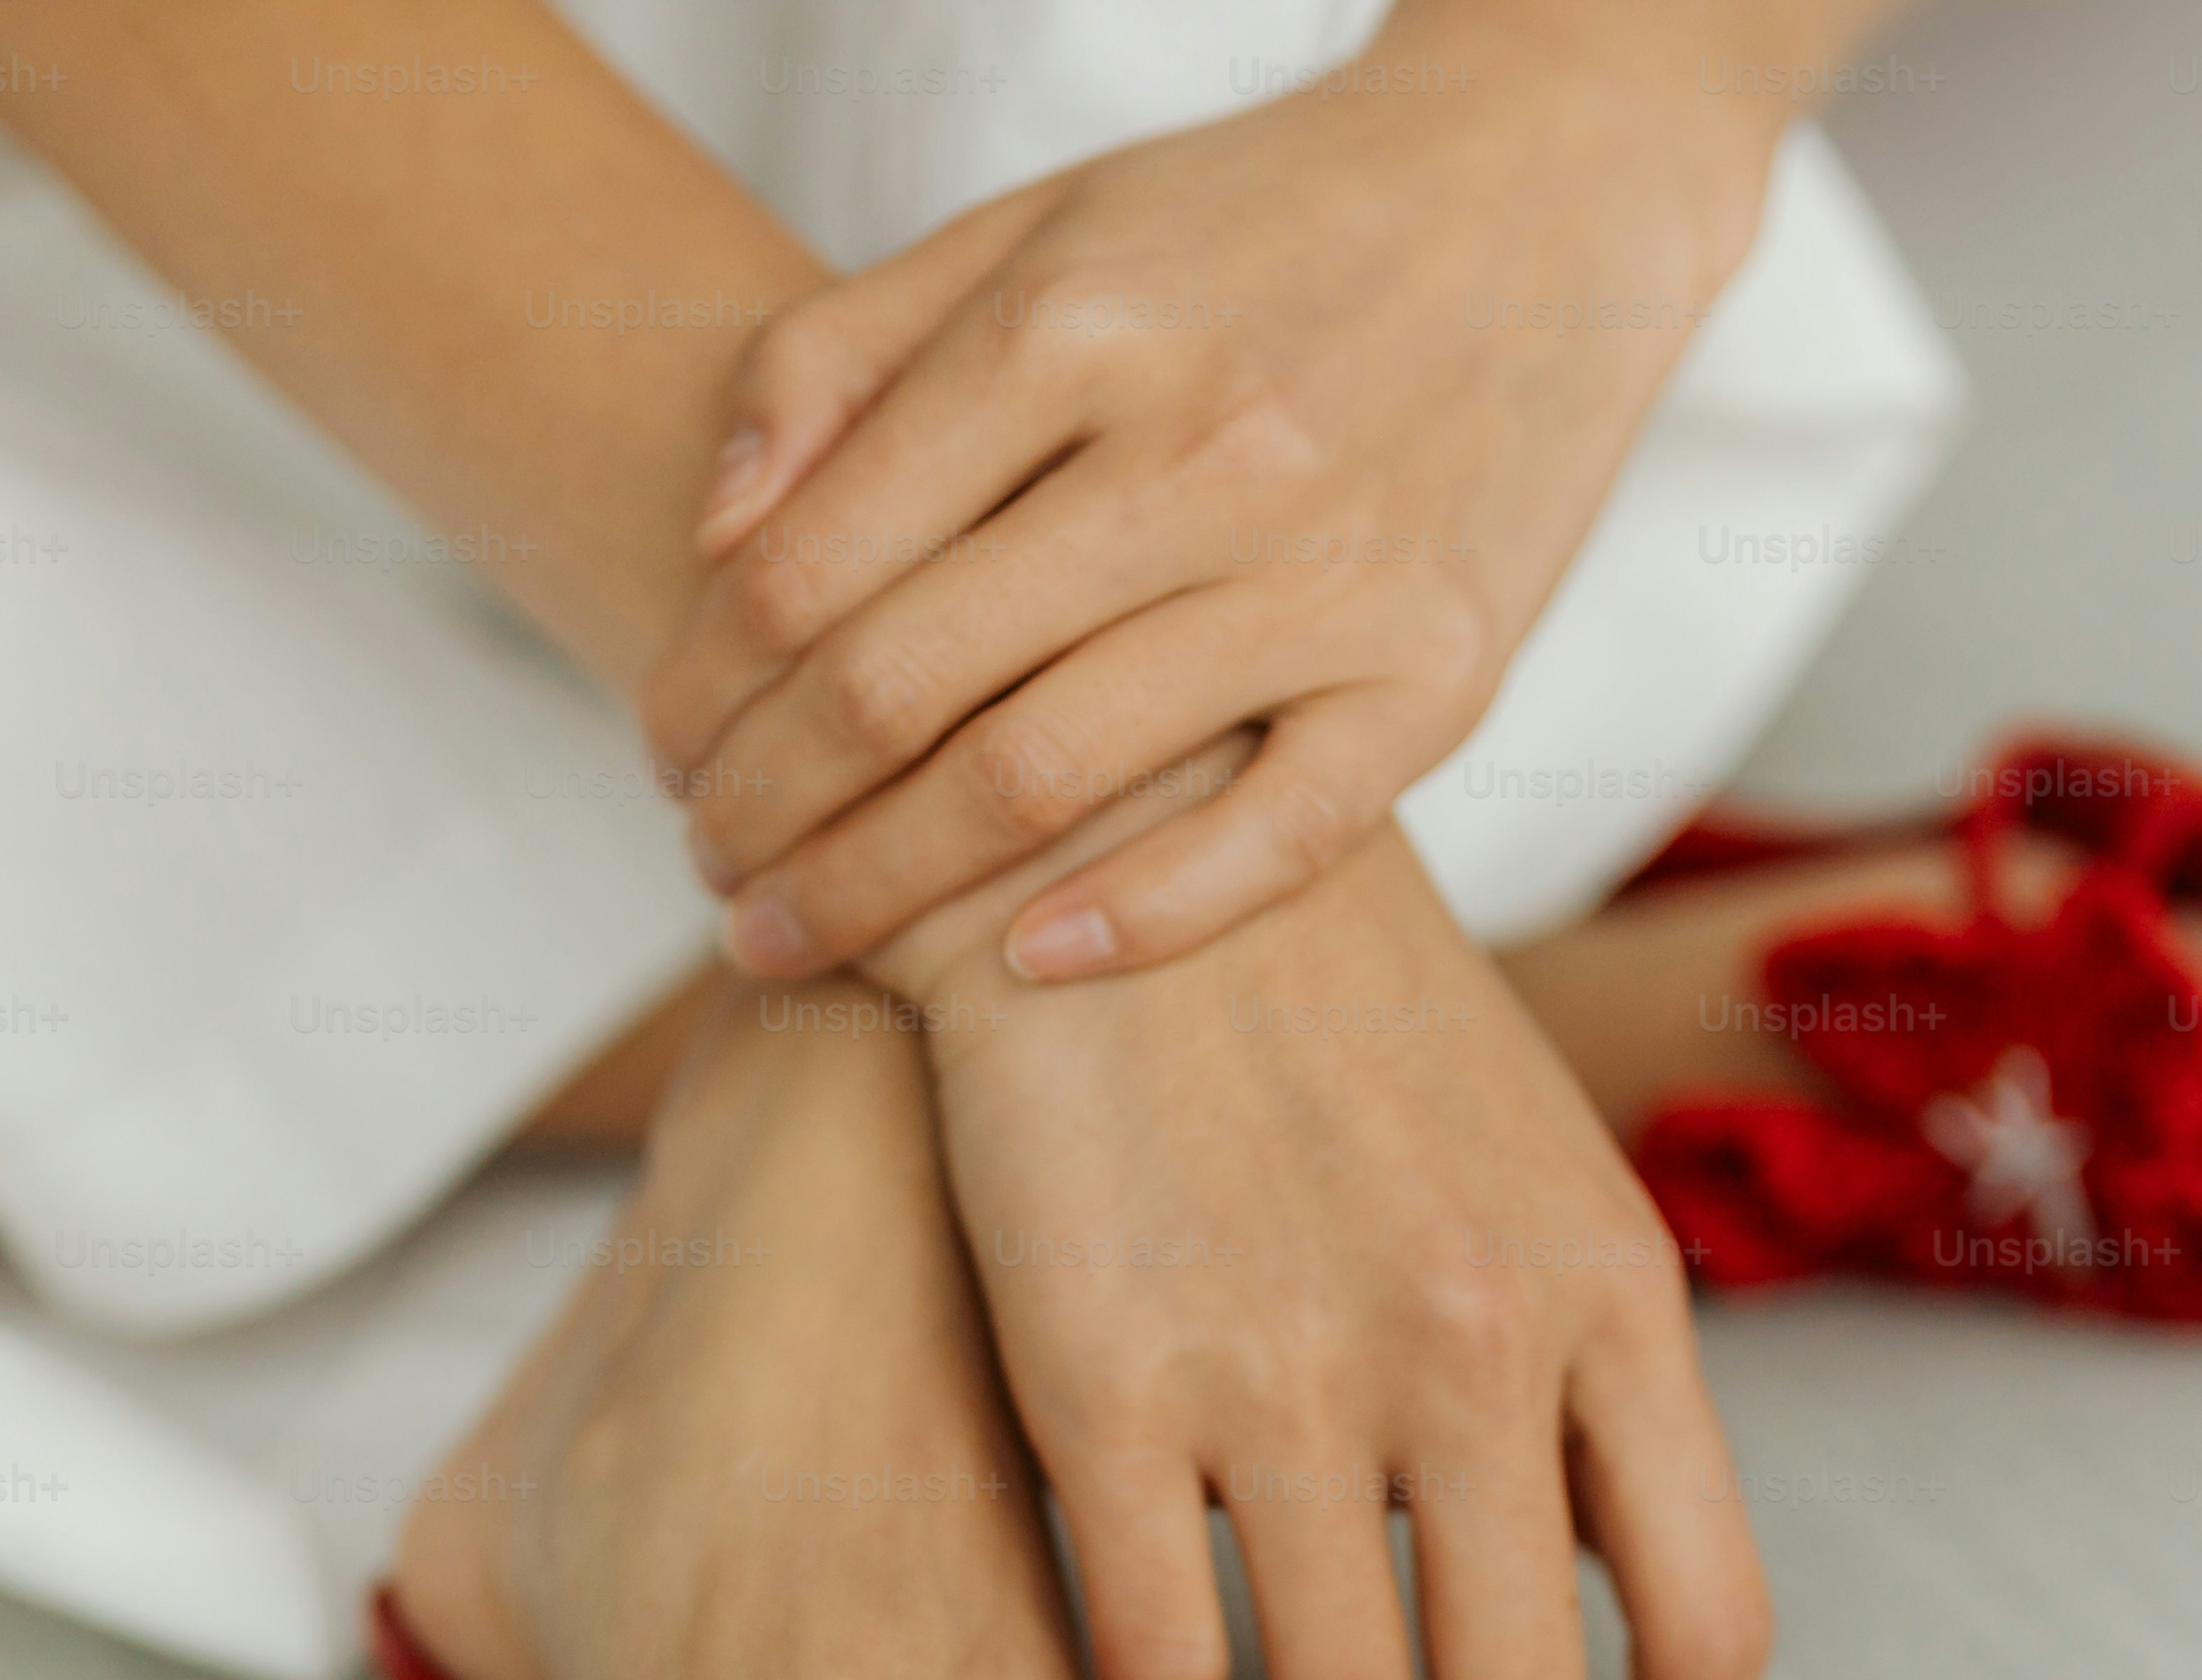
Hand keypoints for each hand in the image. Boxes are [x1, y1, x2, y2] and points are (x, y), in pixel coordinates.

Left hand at [639, 25, 1781, 991]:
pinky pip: (1276, 837)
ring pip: (1046, 781)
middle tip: (707, 871)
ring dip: (882, 890)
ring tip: (794, 935)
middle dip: (763, 811)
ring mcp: (1330, 569)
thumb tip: (716, 536)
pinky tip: (1019, 965)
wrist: (1540, 193)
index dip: (701, 685)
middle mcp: (1198, 447)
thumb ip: (844, 356)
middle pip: (902, 690)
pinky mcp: (1444, 668)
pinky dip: (1137, 921)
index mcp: (1073, 326)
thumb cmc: (1252, 226)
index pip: (815, 561)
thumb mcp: (1028, 226)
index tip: (660, 755)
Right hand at [872, 798, 1773, 1679]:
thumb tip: (1586, 1603)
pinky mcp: (1112, 1376)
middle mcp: (1477, 1347)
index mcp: (1613, 1297)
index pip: (1705, 1629)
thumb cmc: (1333, 1015)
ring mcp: (1295, 1366)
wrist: (1119, 828)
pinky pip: (1167, 1656)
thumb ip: (1580, 1380)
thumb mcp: (1529, 1174)